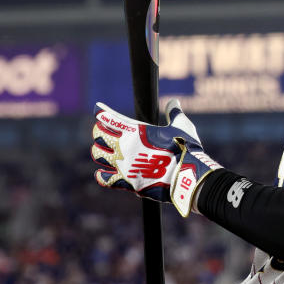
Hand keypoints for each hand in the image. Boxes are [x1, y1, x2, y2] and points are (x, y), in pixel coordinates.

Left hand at [91, 98, 221, 216]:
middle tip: (101, 132)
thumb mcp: (181, 126)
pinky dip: (101, 176)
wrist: (186, 176)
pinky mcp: (126, 182)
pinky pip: (104, 179)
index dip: (102, 113)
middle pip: (98, 135)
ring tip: (102, 152)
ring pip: (98, 155)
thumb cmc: (184, 148)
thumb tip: (174, 102)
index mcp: (135, 130)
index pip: (110, 118)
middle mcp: (124, 146)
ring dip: (99, 152)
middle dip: (99, 132)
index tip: (98, 110)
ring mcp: (123, 164)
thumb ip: (174, 113)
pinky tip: (101, 174)